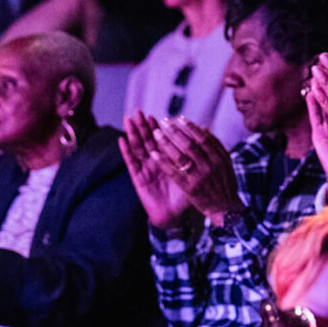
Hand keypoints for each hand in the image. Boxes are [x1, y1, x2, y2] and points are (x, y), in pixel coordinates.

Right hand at [119, 111, 192, 228]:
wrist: (174, 215)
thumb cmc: (184, 196)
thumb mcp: (192, 175)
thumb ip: (195, 160)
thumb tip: (205, 140)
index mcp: (167, 161)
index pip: (163, 141)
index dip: (160, 129)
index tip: (159, 117)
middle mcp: (154, 163)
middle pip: (148, 141)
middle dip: (144, 126)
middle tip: (140, 111)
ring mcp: (145, 170)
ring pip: (138, 148)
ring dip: (133, 133)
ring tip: (129, 119)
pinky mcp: (138, 179)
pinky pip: (131, 163)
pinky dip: (126, 151)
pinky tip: (122, 140)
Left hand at [150, 117, 242, 226]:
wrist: (226, 208)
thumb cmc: (225, 183)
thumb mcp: (226, 163)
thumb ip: (216, 146)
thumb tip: (203, 128)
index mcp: (219, 158)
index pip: (202, 138)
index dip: (189, 127)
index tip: (178, 119)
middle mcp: (210, 166)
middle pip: (189, 144)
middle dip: (175, 131)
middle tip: (163, 122)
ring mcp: (199, 177)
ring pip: (180, 156)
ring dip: (166, 143)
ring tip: (155, 133)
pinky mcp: (189, 188)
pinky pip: (174, 172)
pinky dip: (163, 162)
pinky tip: (154, 153)